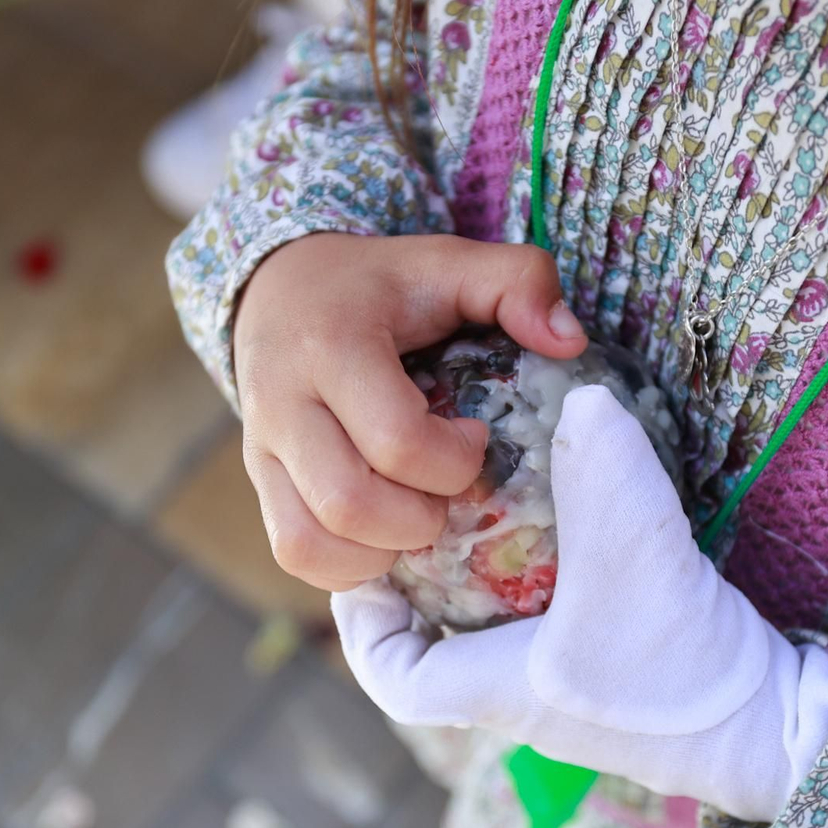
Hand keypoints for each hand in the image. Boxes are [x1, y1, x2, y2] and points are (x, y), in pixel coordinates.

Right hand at [235, 234, 587, 591]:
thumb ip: (518, 282)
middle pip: (349, 503)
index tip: (474, 434)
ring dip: (382, 549)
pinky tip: (383, 534)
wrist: (279, 288)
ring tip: (416, 513)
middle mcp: (283, 403)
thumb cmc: (379, 285)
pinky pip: (294, 553)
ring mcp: (261, 450)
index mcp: (332, 346)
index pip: (395, 441)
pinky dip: (347, 564)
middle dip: (422, 517)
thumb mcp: (447, 262)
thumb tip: (569, 342)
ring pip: (309, 542)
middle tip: (447, 488)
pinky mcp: (257, 482)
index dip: (454, 459)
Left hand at [331, 386, 827, 820]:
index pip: (390, 674)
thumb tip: (584, 394)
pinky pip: (555, 624)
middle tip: (424, 511)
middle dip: (422, 585)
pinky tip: (573, 527)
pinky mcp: (618, 676)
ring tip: (488, 505)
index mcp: (494, 686)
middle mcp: (522, 695)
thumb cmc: (681, 668)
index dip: (362, 622)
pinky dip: (548, 579)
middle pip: (437, 645)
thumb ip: (603, 468)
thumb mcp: (634, 551)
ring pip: (496, 634)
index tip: (364, 562)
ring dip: (484, 580)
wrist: (770, 732)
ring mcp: (571, 690)